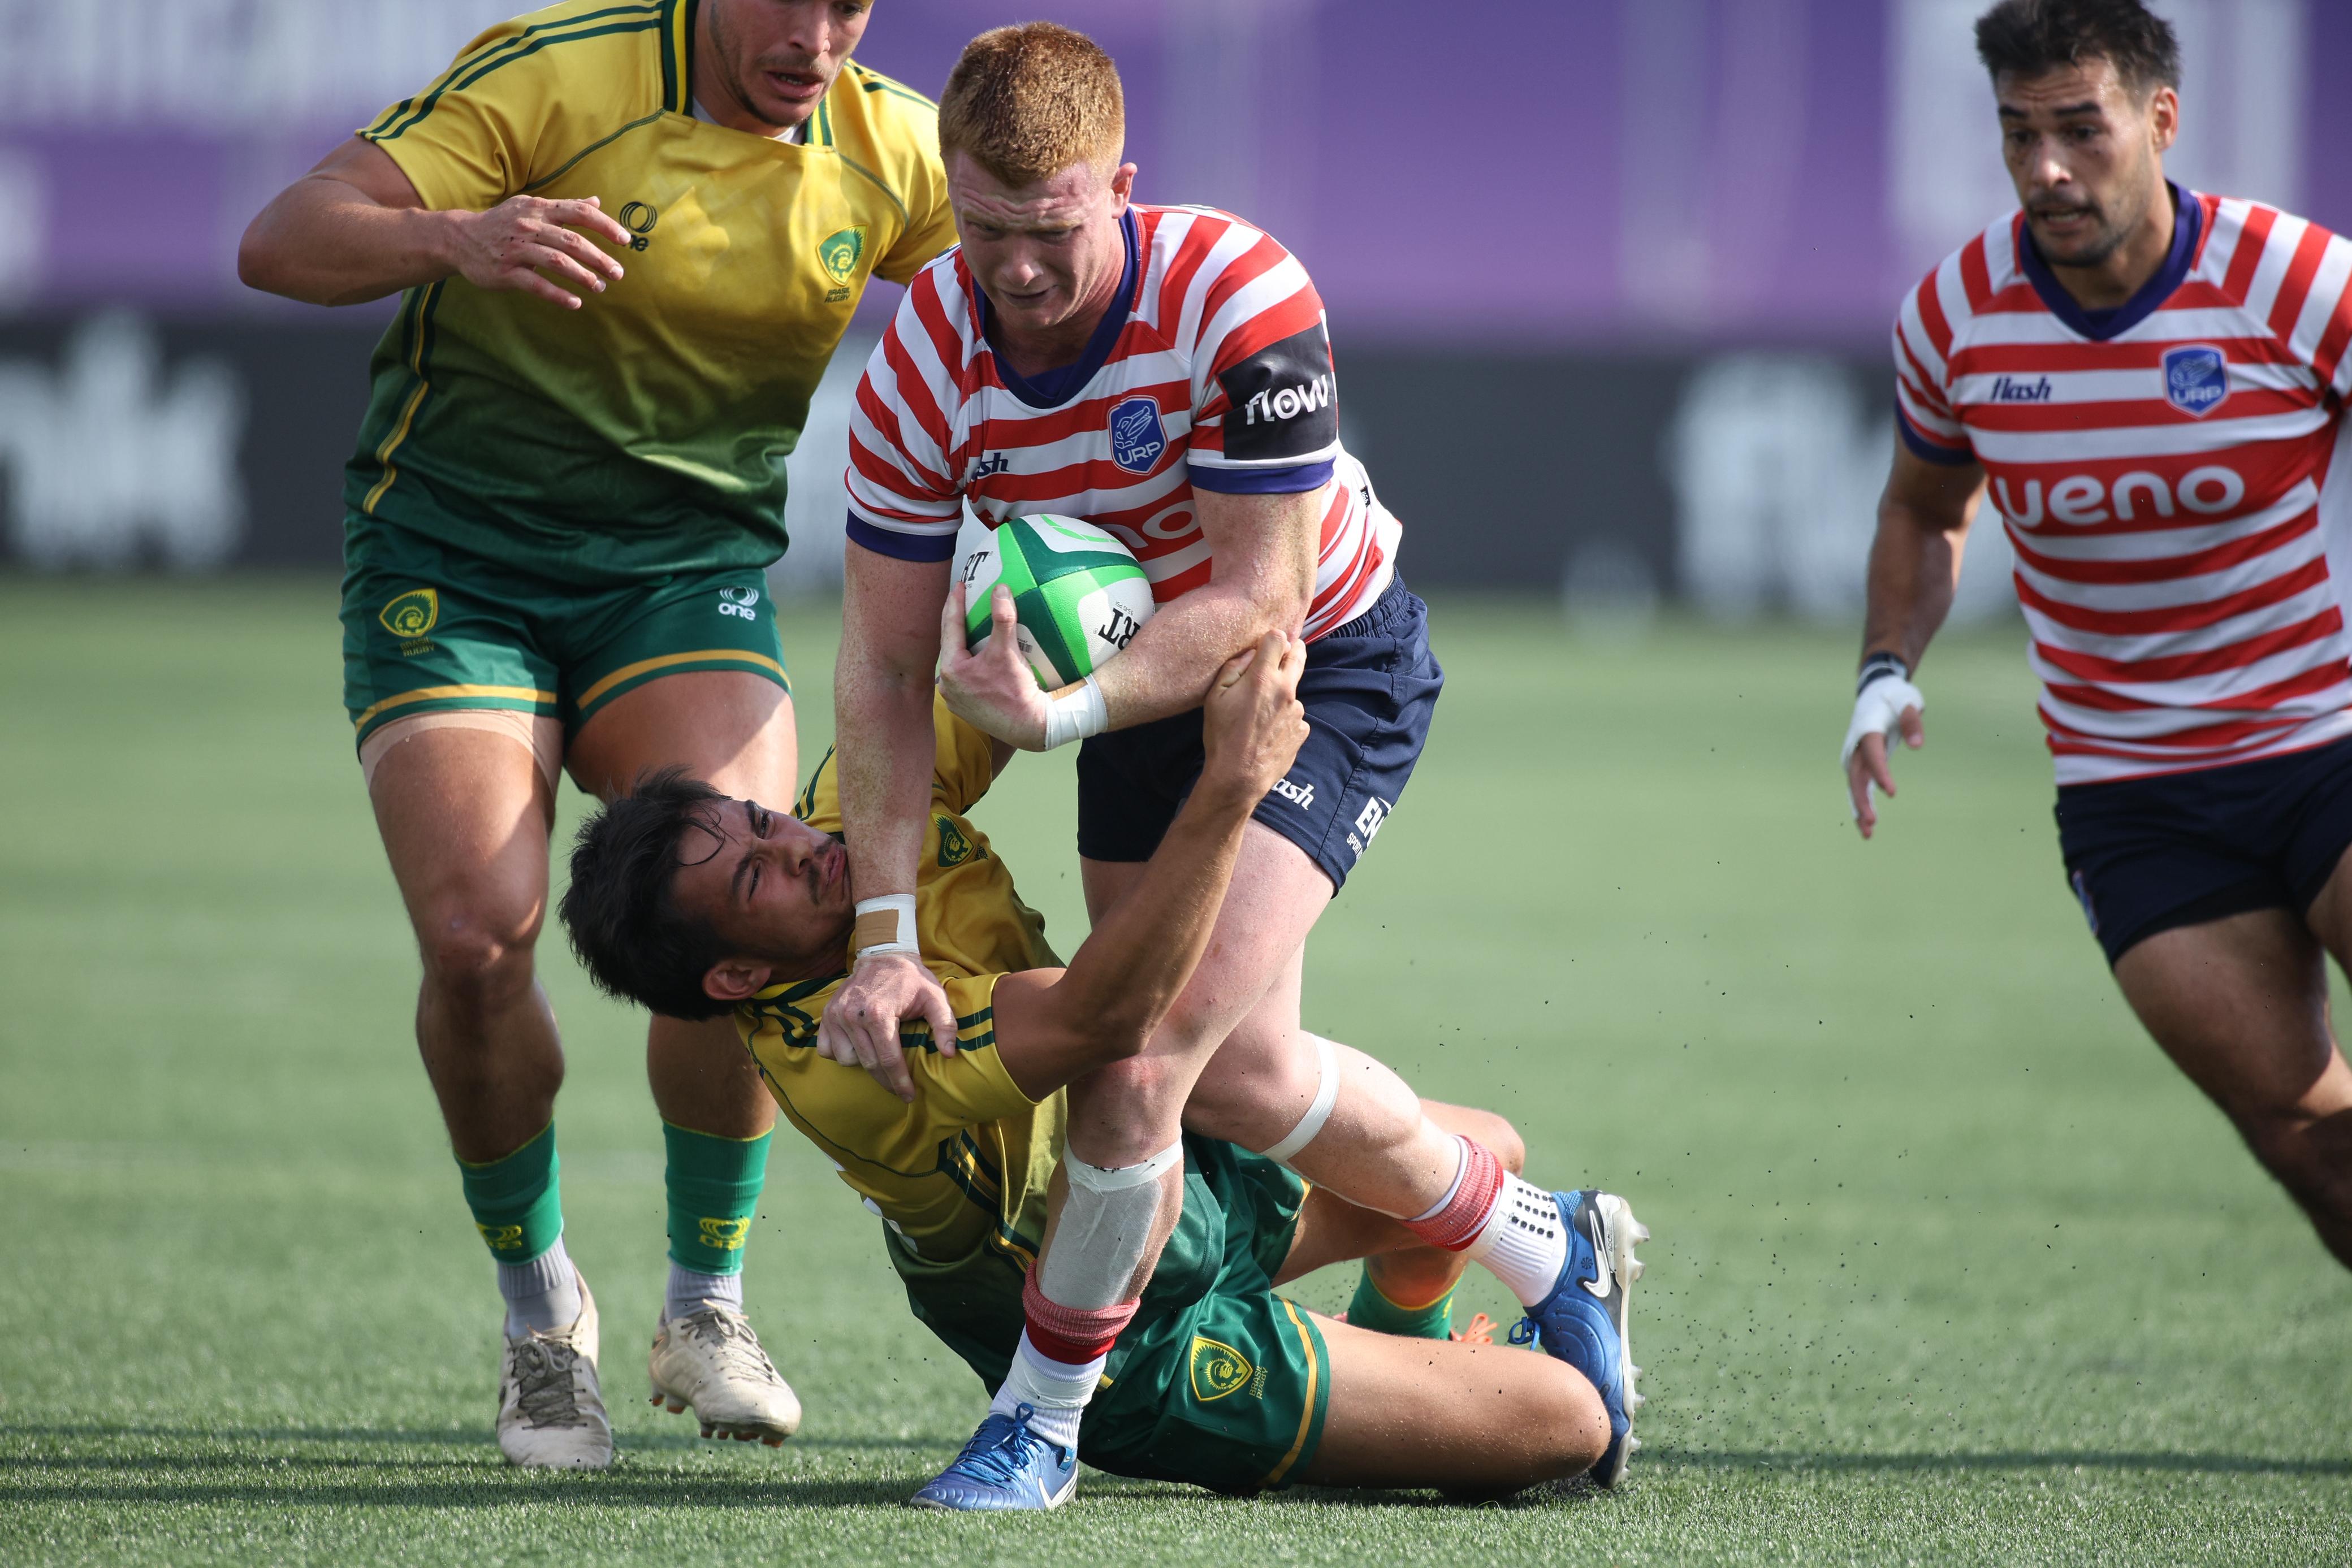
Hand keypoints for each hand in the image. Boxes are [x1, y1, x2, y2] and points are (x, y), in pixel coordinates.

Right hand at [446, 194, 630, 308]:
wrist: (460, 238)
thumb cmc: (503, 224)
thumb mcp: (531, 208)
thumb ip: (564, 207)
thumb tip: (596, 201)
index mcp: (538, 209)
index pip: (578, 212)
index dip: (604, 225)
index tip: (625, 239)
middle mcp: (529, 226)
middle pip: (571, 241)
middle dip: (598, 258)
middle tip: (618, 272)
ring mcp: (516, 249)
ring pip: (556, 262)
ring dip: (582, 276)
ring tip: (600, 287)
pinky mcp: (505, 272)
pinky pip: (536, 284)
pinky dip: (558, 295)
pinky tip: (575, 303)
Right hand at [815, 951, 958, 1103]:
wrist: (883, 956)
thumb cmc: (911, 980)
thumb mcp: (935, 997)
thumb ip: (945, 1025)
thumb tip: (949, 1053)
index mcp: (878, 1013)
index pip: (888, 1059)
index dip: (900, 1082)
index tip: (909, 1095)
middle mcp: (853, 1015)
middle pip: (869, 1064)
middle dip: (886, 1081)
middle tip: (899, 1089)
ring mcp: (836, 1015)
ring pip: (847, 1060)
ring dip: (863, 1063)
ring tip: (879, 1057)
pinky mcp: (826, 1014)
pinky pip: (827, 1049)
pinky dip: (841, 1053)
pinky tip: (857, 1048)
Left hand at [937, 582, 1051, 748]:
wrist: (1029, 727)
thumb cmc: (1017, 692)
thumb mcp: (1008, 652)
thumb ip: (1002, 619)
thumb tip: (1000, 589)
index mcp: (951, 669)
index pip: (950, 627)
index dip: (956, 603)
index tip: (960, 585)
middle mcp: (947, 685)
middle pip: (950, 643)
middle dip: (956, 620)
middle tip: (962, 598)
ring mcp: (954, 697)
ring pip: (956, 659)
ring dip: (962, 642)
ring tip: (970, 623)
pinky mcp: (964, 706)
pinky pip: (964, 675)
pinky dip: (969, 660)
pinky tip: (978, 654)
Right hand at [1199, 631, 1308, 807]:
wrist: (1238, 776)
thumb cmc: (1222, 735)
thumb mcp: (1214, 697)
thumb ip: (1233, 668)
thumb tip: (1250, 654)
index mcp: (1263, 678)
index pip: (1278, 639)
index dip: (1271, 639)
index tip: (1266, 646)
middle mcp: (1286, 690)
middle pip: (1298, 656)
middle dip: (1293, 649)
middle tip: (1286, 651)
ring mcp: (1297, 711)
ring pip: (1293, 690)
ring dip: (1282, 692)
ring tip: (1260, 713)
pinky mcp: (1302, 730)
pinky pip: (1294, 715)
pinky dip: (1284, 717)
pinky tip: (1268, 731)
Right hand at [1842, 675, 1925, 839]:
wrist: (1875, 692)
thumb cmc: (1895, 696)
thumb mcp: (1908, 701)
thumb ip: (1912, 721)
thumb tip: (1917, 745)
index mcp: (1867, 729)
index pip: (1872, 754)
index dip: (1880, 773)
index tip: (1892, 792)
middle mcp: (1856, 745)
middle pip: (1856, 776)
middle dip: (1861, 800)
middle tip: (1873, 822)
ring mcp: (1855, 755)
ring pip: (1854, 785)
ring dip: (1859, 808)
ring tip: (1868, 833)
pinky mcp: (1861, 763)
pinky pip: (1858, 786)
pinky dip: (1861, 805)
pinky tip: (1867, 825)